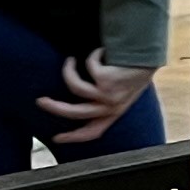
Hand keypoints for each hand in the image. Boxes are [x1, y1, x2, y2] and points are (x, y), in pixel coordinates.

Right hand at [37, 54, 157, 139]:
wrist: (149, 59)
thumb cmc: (134, 74)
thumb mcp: (120, 92)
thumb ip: (103, 100)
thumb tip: (77, 103)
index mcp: (114, 113)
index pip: (92, 132)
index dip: (73, 137)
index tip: (56, 138)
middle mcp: (110, 107)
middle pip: (74, 112)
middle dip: (54, 107)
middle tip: (40, 101)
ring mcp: (108, 95)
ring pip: (74, 87)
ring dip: (68, 70)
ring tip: (70, 60)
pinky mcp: (106, 80)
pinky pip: (88, 65)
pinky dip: (93, 54)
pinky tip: (101, 51)